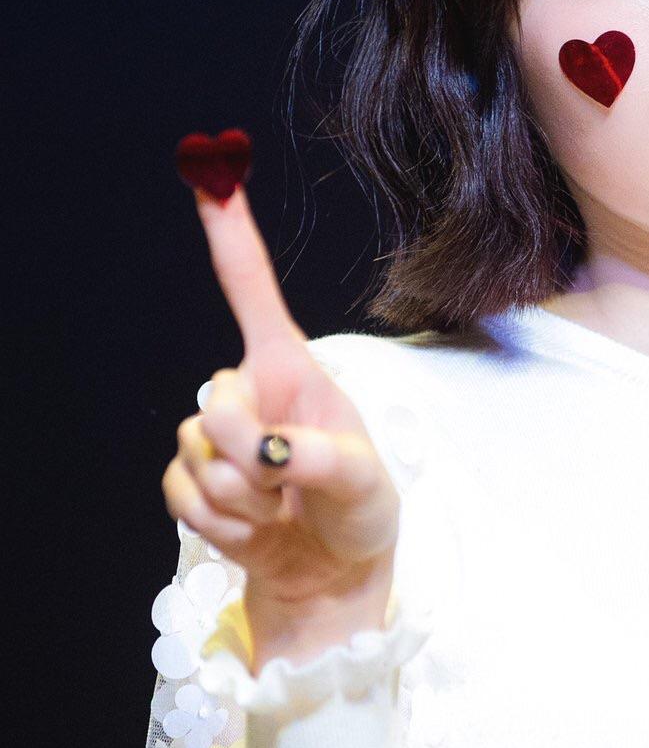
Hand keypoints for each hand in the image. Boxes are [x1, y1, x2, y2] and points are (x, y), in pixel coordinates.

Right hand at [163, 182, 400, 646]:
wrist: (331, 571)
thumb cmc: (358, 512)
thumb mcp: (366, 483)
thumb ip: (325, 459)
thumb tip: (267, 451)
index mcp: (291, 369)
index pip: (252, 292)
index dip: (231, 235)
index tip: (210, 176)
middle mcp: (246, 392)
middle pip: (214, 404)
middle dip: (250, 458)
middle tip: (290, 487)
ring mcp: (213, 437)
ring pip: (198, 458)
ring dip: (245, 501)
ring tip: (281, 509)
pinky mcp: (190, 481)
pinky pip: (183, 496)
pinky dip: (224, 526)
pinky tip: (256, 530)